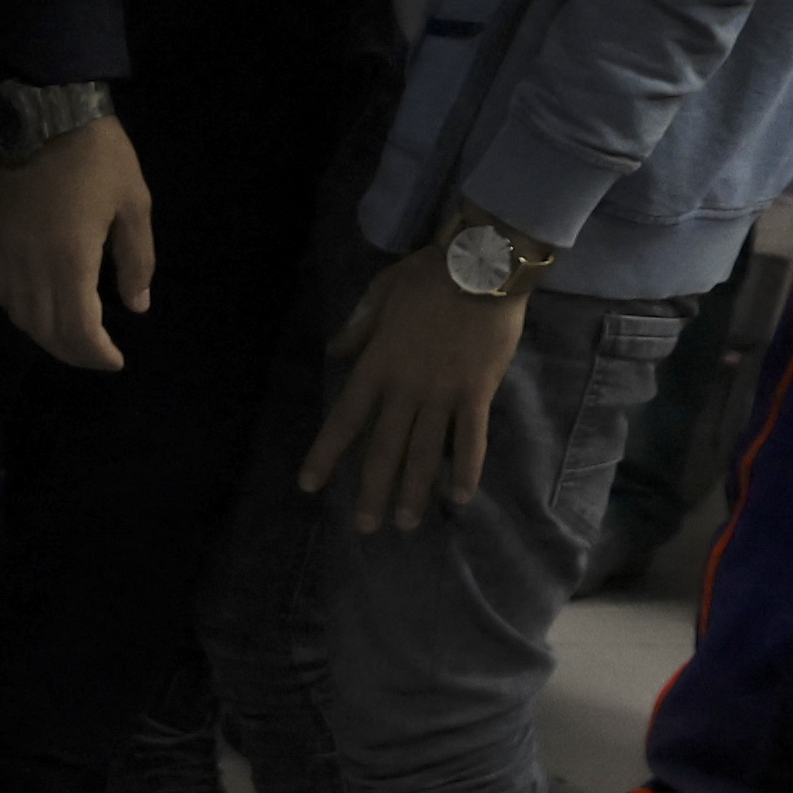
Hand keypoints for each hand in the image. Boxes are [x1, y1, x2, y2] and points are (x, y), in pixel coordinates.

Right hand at [0, 117, 148, 373]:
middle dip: (74, 353)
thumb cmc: (101, 158)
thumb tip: (137, 306)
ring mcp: (9, 254)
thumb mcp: (135, 206)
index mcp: (71, 259)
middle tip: (98, 356)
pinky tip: (40, 310)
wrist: (48, 116)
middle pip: (47, 331)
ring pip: (21, 318)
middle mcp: (34, 265)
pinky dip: (21, 313)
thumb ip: (137, 262)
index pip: (78, 329)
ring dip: (47, 337)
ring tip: (73, 338)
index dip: (96, 354)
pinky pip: (1, 293)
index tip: (116, 360)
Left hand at [298, 245, 528, 530]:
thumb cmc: (428, 276)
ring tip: (405, 524)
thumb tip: (333, 354)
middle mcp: (406, 388)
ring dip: (414, 492)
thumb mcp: (379, 294)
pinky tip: (459, 498)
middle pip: (384, 449)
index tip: (310, 485)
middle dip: (372, 491)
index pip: (345, 419)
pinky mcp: (477, 392)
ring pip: (425, 453)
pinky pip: (471, 438)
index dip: (326, 454)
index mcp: (377, 365)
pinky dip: (467, 470)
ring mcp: (443, 393)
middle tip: (365, 527)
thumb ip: (356, 328)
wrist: (482, 266)